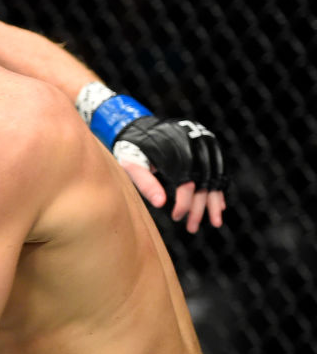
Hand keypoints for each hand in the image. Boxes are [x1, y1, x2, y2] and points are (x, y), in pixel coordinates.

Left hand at [114, 117, 226, 232]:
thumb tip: (161, 204)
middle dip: (200, 208)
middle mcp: (194, 144)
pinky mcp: (207, 144)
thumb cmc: (133, 149)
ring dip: (215, 201)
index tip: (177, 217)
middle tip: (192, 228)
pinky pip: (218, 169)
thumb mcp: (133, 165)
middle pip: (203, 182)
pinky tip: (220, 205)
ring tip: (215, 222)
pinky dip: (218, 187)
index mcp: (176, 150)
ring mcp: (203, 143)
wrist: (138, 126)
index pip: (187, 183)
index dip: (184, 203)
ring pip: (214, 177)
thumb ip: (145, 183)